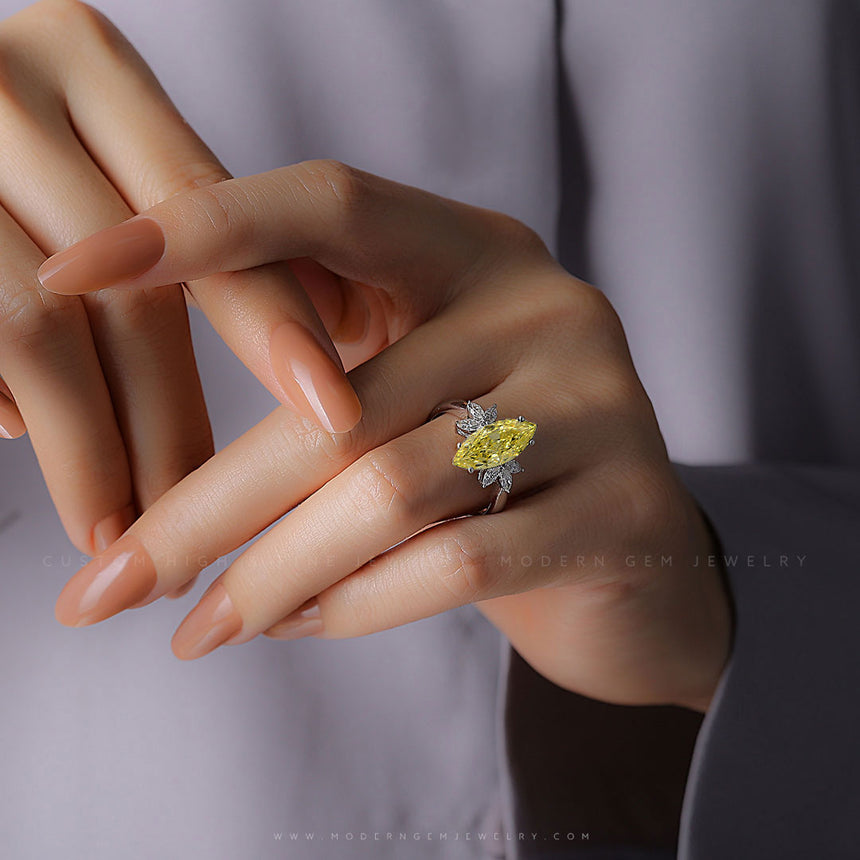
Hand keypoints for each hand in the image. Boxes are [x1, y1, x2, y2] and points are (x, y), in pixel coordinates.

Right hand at [0, 1, 357, 566]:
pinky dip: (30, 422)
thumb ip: (205, 242)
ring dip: (98, 453)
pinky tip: (66, 474)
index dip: (274, 323)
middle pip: (134, 287)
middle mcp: (7, 86)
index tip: (337, 420)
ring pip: (46, 332)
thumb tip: (317, 347)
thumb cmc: (12, 178)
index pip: (208, 218)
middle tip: (214, 519)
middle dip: (177, 421)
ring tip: (130, 533)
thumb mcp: (107, 169)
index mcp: (88, 65)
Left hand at [45, 160, 732, 710]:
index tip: (75, 275)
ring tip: (203, 629)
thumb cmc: (494, 464)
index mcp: (476, 252)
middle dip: (203, 507)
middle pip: (335, 399)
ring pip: (387, 489)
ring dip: (271, 574)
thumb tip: (150, 429)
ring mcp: (596, 404)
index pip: (329, 203)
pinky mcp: (621, 510)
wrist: (640, 559)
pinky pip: (456, 561)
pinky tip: (300, 626)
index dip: (200, 228)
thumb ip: (317, 374)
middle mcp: (544, 307)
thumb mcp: (413, 387)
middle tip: (108, 588)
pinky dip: (356, 605)